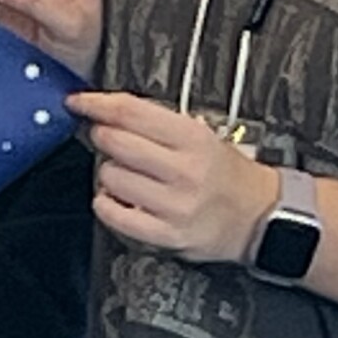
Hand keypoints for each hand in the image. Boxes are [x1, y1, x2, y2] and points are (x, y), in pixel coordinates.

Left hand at [69, 91, 279, 264]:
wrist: (258, 216)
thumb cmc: (226, 175)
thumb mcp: (202, 135)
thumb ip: (156, 123)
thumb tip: (105, 113)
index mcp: (194, 139)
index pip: (130, 112)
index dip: (95, 103)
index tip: (79, 102)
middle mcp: (184, 171)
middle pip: (115, 141)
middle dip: (101, 136)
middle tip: (108, 138)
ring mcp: (173, 205)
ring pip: (110, 177)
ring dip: (108, 172)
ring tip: (126, 174)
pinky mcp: (165, 235)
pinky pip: (114, 215)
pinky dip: (107, 203)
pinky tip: (119, 198)